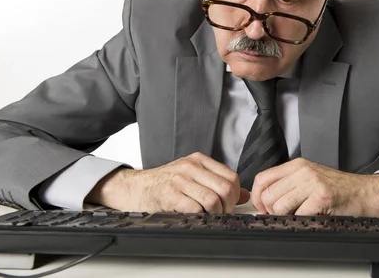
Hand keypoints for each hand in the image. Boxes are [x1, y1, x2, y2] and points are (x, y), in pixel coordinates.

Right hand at [86, 152, 250, 212]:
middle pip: (225, 188)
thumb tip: (243, 194)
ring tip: (209, 217)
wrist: (135, 187)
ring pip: (213, 199)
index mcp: (199, 160)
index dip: (235, 195)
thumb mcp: (191, 176)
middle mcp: (191, 167)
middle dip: (228, 207)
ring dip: (216, 214)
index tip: (230, 205)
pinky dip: (200, 217)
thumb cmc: (163, 183)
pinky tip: (196, 218)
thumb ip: (216, 182)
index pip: (231, 176)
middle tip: (222, 214)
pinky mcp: (170, 194)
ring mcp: (180, 179)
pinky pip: (195, 208)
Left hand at [251, 158, 378, 216]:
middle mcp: (302, 171)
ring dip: (287, 216)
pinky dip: (302, 220)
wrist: (366, 192)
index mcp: (297, 165)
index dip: (257, 197)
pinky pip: (298, 214)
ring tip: (301, 214)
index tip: (262, 208)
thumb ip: (287, 185)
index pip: (262, 179)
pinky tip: (313, 215)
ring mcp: (312, 182)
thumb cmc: (338, 189)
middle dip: (272, 211)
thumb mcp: (310, 178)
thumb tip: (262, 203)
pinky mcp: (322, 196)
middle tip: (286, 214)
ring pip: (279, 206)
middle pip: (267, 195)